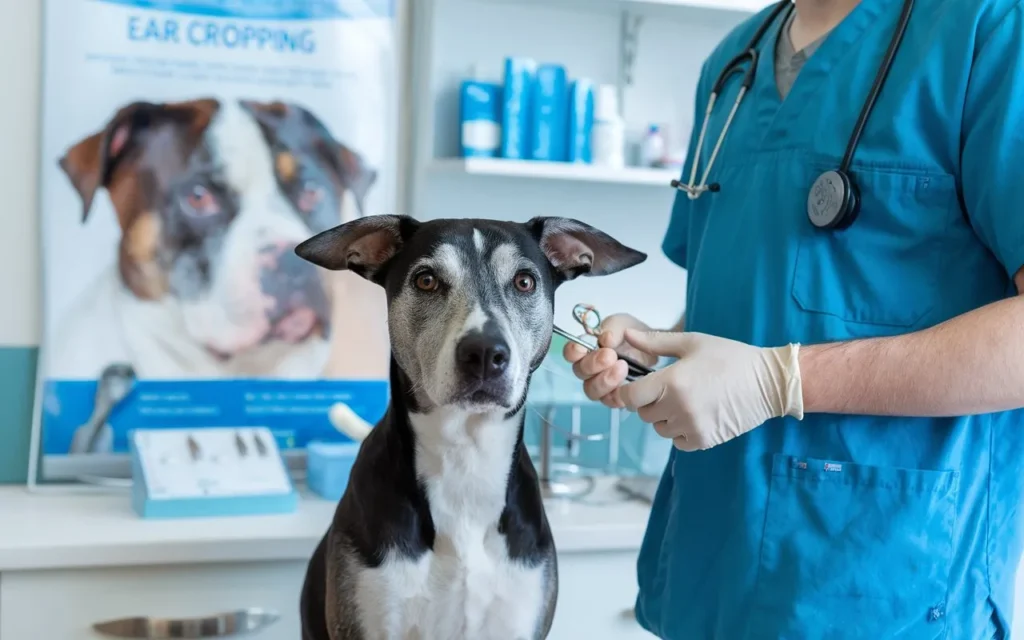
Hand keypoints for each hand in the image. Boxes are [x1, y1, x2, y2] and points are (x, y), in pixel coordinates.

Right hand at [562, 313, 657, 407]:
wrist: (652, 347)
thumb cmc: (631, 333)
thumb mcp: (623, 324)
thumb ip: (613, 329)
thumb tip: (606, 339)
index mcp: (586, 347)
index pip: (570, 353)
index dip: (572, 352)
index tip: (582, 349)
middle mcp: (589, 368)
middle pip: (580, 372)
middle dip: (593, 364)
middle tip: (611, 355)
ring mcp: (600, 384)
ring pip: (591, 390)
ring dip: (605, 380)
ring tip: (623, 367)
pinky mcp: (614, 396)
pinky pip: (609, 401)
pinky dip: (616, 394)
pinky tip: (627, 383)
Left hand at [618, 329, 803, 451]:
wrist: (768, 382)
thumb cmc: (730, 357)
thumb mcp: (692, 342)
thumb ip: (655, 341)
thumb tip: (627, 334)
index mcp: (672, 382)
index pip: (630, 396)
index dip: (630, 390)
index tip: (639, 385)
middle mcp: (678, 407)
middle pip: (644, 413)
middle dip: (650, 402)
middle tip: (669, 389)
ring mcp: (691, 426)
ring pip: (660, 429)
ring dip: (665, 418)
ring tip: (686, 400)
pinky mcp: (704, 440)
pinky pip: (677, 441)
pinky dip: (681, 431)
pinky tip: (696, 415)